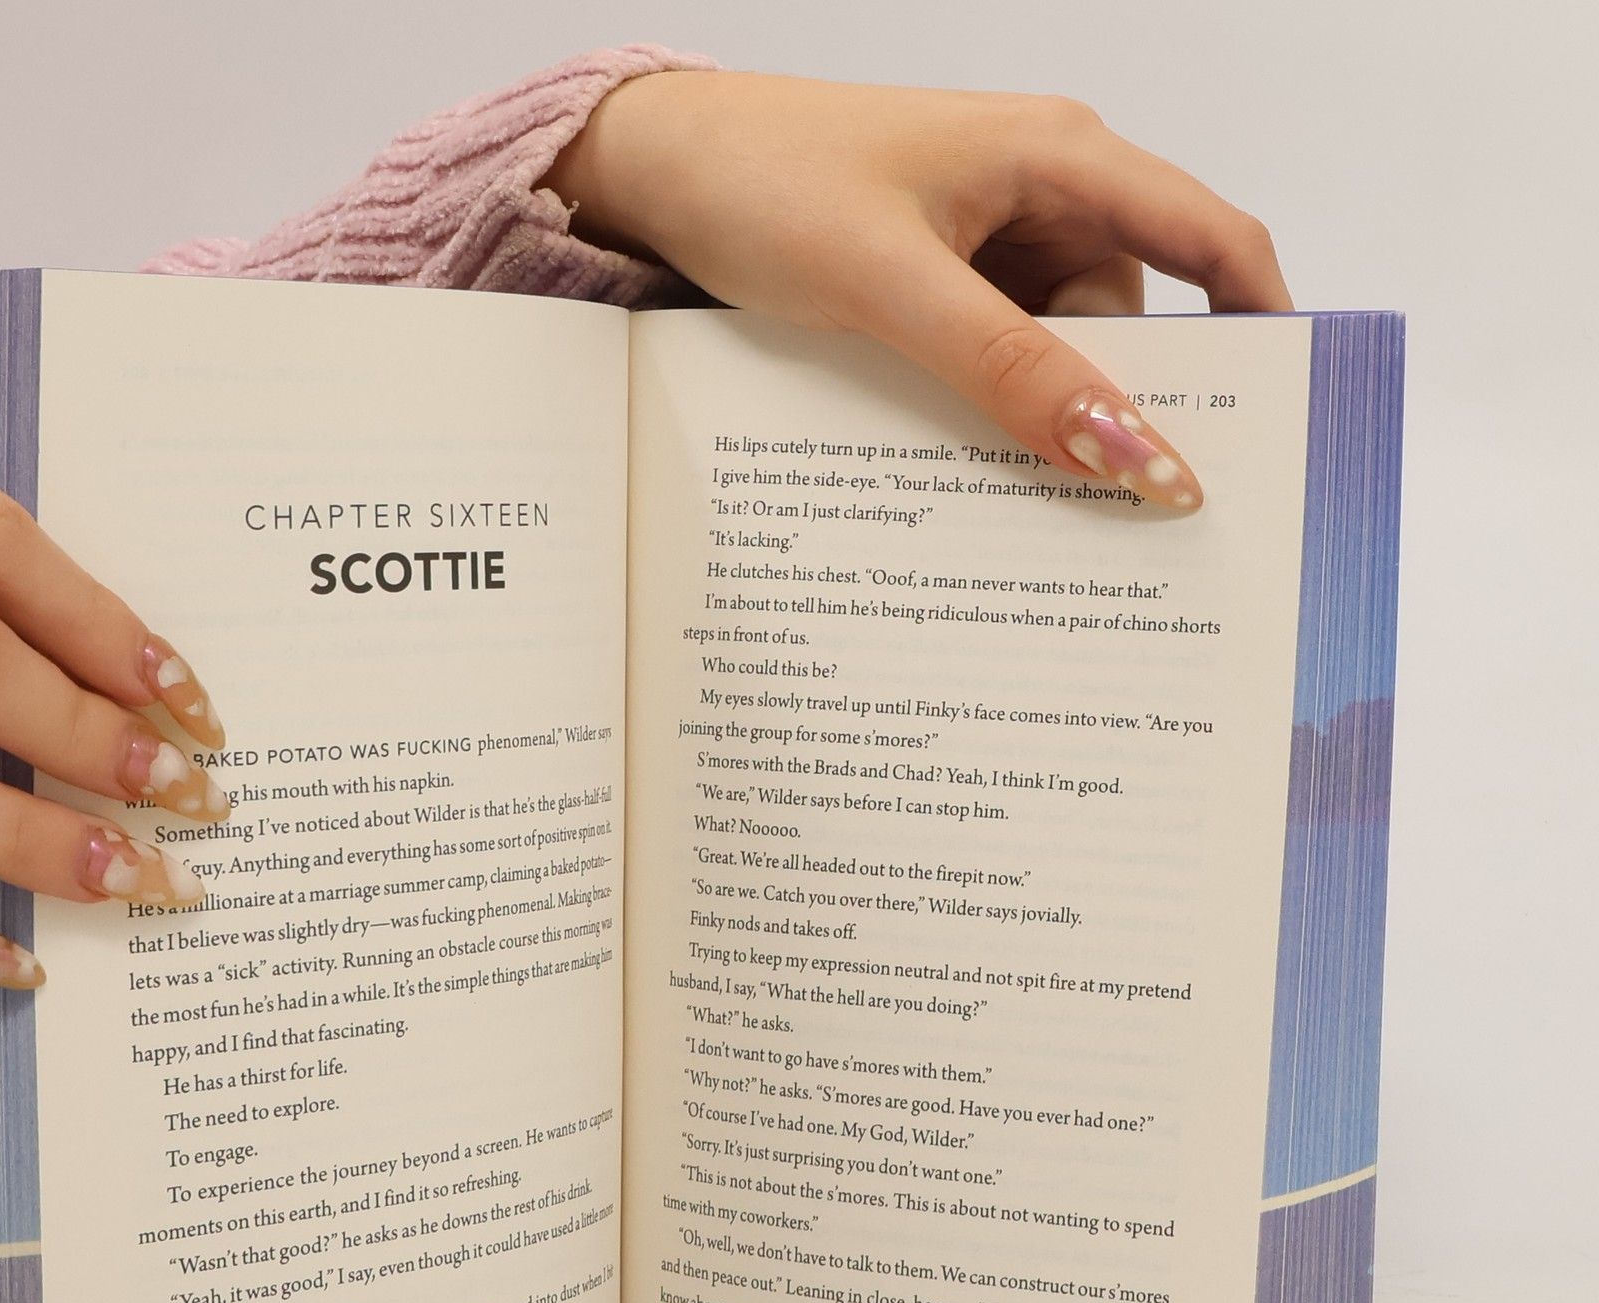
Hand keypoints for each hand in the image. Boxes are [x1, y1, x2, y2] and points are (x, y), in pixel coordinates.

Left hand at [546, 72, 1291, 508]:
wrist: (656, 169)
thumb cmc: (767, 185)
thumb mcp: (896, 289)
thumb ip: (1013, 373)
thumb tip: (1132, 452)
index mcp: (1058, 156)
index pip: (1209, 238)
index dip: (1264, 325)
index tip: (1286, 424)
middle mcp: (1039, 189)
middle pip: (1127, 315)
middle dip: (1122, 399)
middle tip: (1115, 504)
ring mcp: (984, 237)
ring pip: (1056, 346)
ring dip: (1036, 411)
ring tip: (996, 479)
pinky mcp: (937, 277)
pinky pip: (995, 351)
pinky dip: (985, 400)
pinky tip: (954, 448)